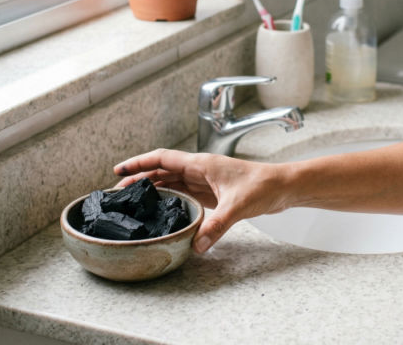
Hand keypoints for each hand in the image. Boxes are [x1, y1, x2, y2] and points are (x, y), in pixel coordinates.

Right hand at [114, 149, 290, 252]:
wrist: (283, 187)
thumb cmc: (264, 185)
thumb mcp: (237, 206)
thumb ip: (217, 226)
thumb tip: (197, 244)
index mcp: (201, 164)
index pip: (162, 159)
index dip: (139, 163)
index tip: (119, 170)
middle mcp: (200, 170)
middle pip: (162, 170)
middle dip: (139, 178)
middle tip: (119, 193)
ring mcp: (205, 181)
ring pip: (171, 181)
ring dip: (152, 187)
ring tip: (133, 200)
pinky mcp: (212, 193)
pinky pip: (184, 192)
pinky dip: (169, 197)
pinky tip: (161, 207)